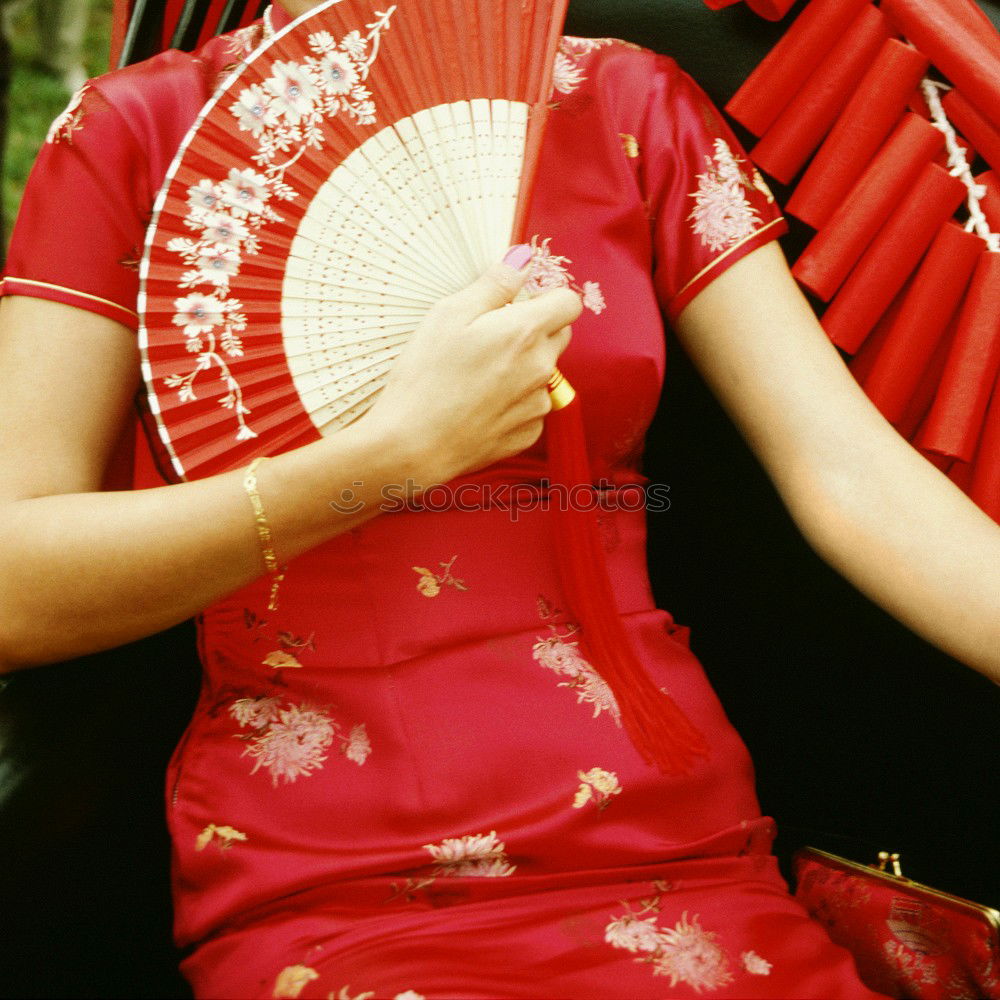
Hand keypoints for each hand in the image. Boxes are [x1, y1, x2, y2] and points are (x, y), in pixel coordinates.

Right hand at [360, 250, 581, 486]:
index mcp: (526, 332)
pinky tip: (479, 404)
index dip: (547, 297)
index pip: (569, 303)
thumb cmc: (425, 376)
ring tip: (478, 376)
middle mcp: (541, 368)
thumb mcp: (449, 315)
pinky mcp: (527, 433)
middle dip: (535, 329)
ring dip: (523, 367)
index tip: (521, 302)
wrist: (413, 445)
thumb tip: (521, 261)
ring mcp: (537, 404)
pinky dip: (514, 401)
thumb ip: (493, 285)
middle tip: (491, 337)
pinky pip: (531, 406)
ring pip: (544, 373)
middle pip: (559, 335)